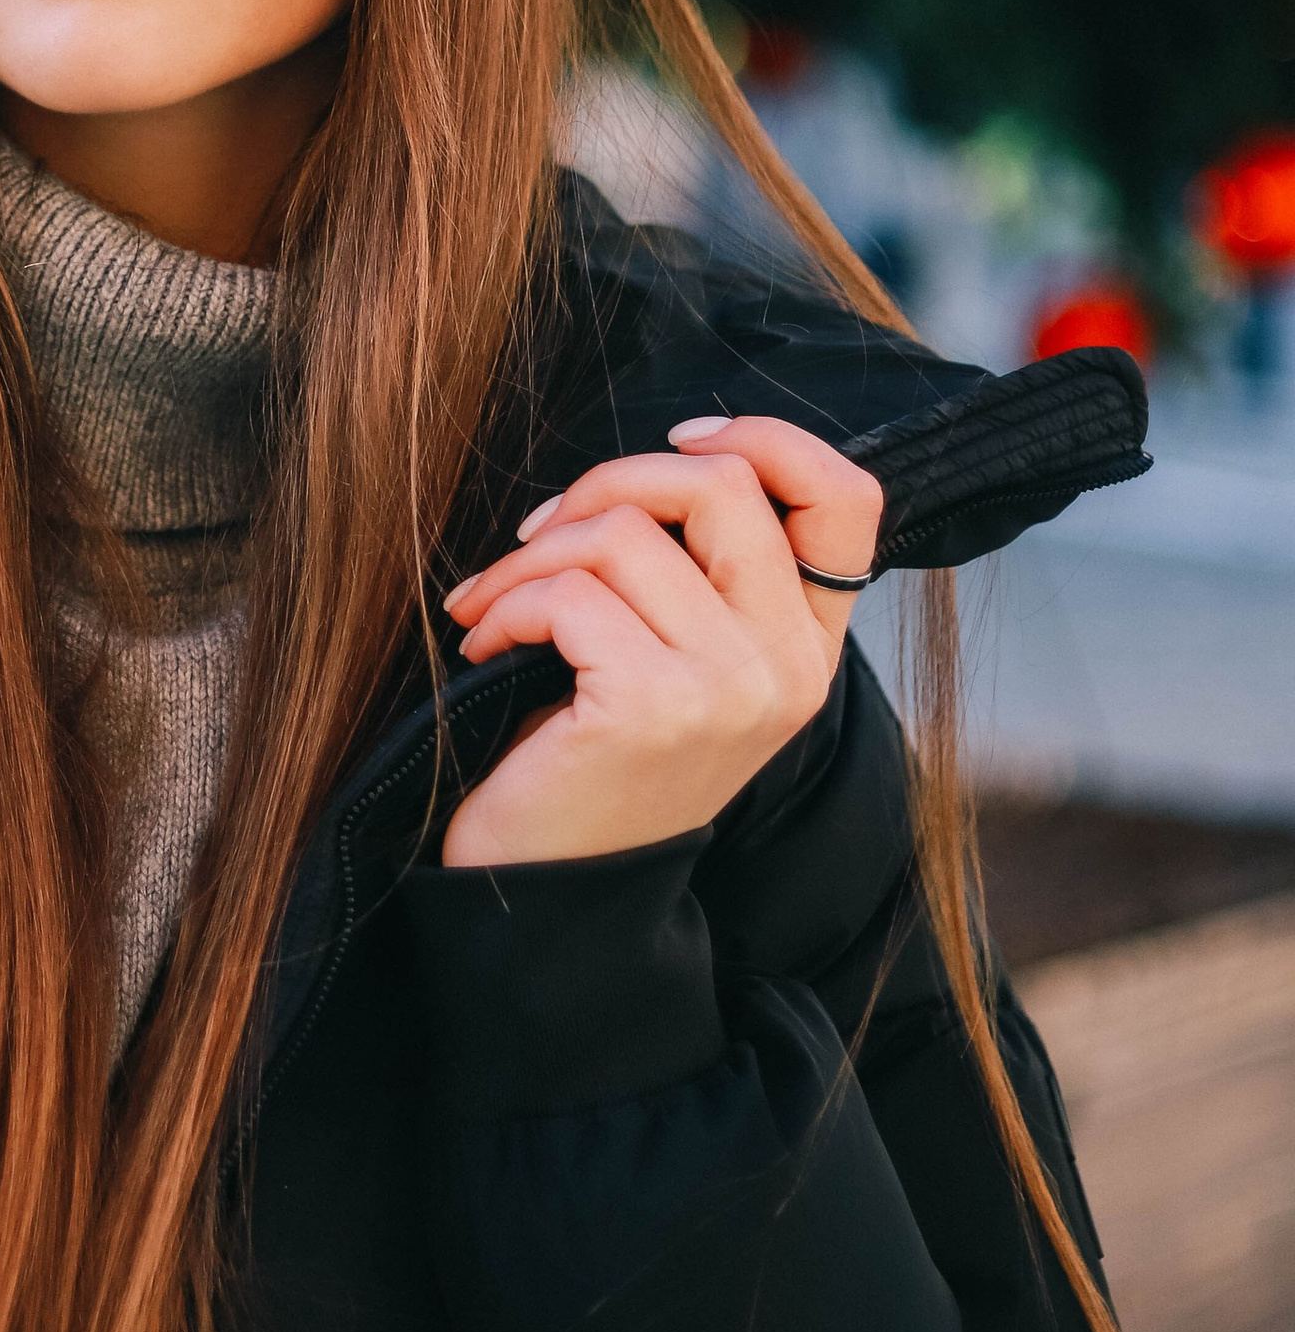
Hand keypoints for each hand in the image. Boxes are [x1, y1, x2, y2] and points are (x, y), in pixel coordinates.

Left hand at [434, 417, 884, 869]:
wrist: (550, 893)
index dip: (765, 438)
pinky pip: (568, 591)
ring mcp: (730, 688)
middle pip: (723, 483)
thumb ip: (699, 570)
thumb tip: (668, 453)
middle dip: (610, 481)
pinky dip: (503, 604)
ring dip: (529, 554)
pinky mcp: (655, 707)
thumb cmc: (593, 756)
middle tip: (541, 533)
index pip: (848, 499)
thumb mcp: (674, 656)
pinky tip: (484, 644)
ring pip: (625, 532)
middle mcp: (789, 667)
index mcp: (808, 645)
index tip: (677, 439)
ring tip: (492, 604)